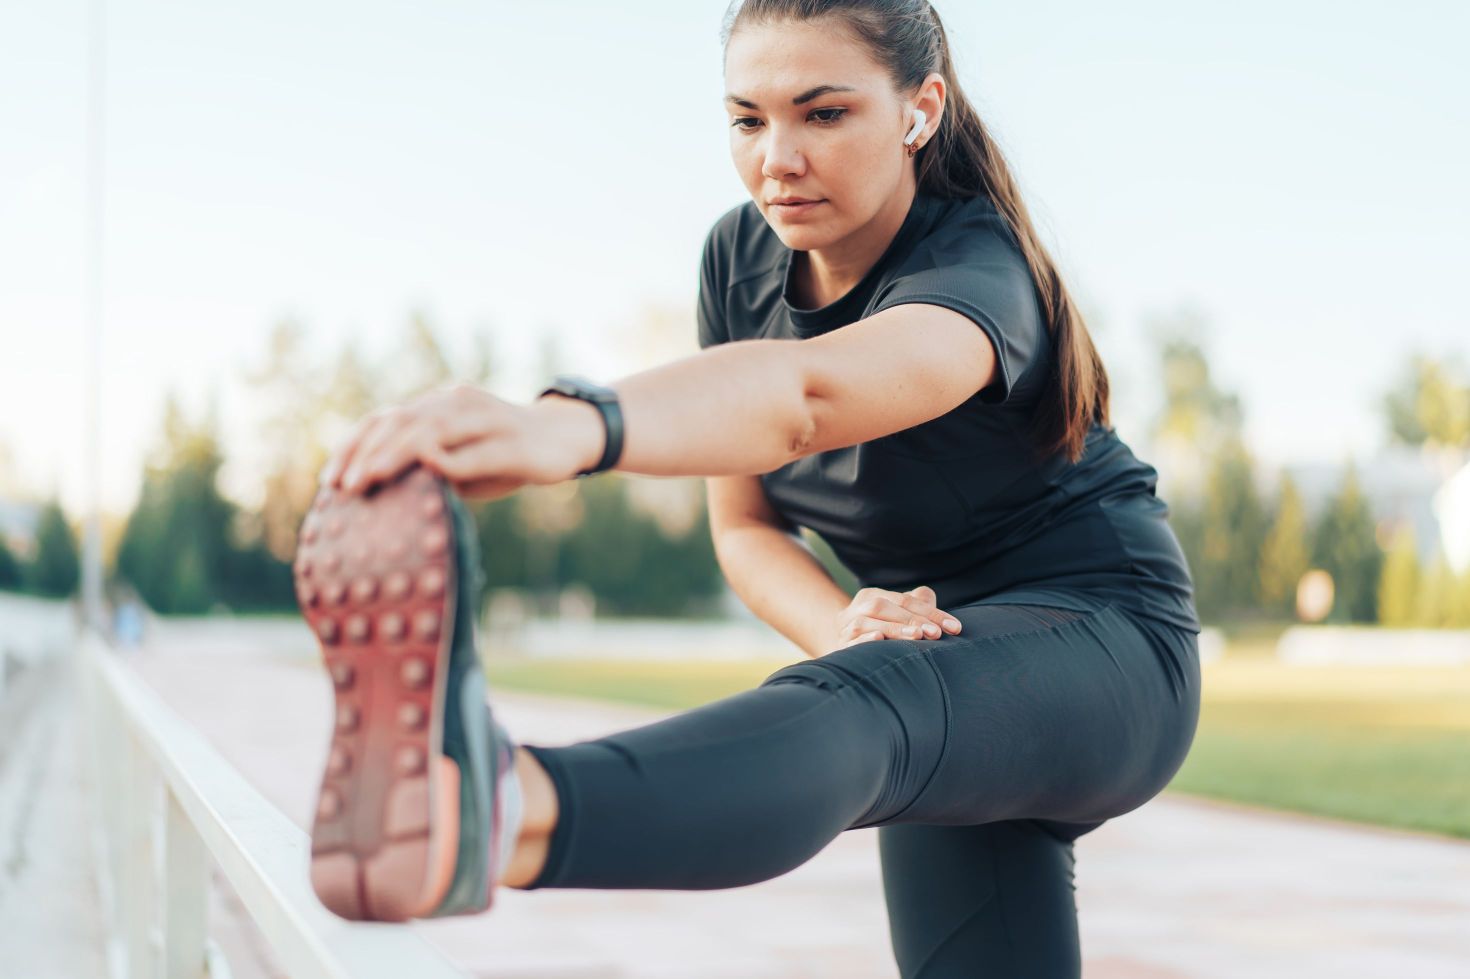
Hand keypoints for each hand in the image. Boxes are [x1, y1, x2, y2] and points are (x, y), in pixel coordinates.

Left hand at [319, 383, 587, 500]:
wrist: (566, 437)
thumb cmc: (507, 455)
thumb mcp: (462, 463)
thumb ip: (428, 472)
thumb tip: (383, 502)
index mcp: (440, 406)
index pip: (387, 420)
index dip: (354, 445)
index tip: (329, 480)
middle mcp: (457, 404)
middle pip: (401, 421)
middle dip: (366, 452)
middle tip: (342, 486)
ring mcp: (486, 418)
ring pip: (432, 429)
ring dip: (396, 453)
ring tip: (369, 478)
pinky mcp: (513, 441)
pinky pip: (476, 450)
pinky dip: (448, 459)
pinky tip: (425, 470)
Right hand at [832, 585, 962, 649]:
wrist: (845, 654)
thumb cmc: (883, 632)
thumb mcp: (900, 616)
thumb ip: (917, 604)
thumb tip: (927, 595)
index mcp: (870, 596)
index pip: (904, 599)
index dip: (931, 612)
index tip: (954, 627)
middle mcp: (854, 610)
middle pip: (882, 606)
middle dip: (912, 619)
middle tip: (936, 634)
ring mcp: (844, 629)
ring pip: (865, 622)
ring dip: (893, 628)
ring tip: (917, 637)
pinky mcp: (840, 649)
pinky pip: (849, 641)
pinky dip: (864, 640)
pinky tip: (879, 639)